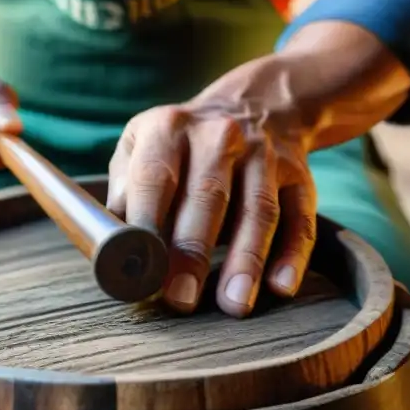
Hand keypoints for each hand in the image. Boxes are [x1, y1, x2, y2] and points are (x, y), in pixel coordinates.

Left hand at [106, 93, 316, 317]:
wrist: (254, 105)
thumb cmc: (181, 146)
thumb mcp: (141, 145)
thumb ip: (123, 190)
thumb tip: (110, 245)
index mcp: (168, 129)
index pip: (155, 177)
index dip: (147, 222)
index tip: (140, 266)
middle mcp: (219, 137)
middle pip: (207, 196)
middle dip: (192, 251)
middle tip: (180, 298)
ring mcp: (263, 155)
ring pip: (258, 210)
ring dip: (246, 259)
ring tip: (233, 304)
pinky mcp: (298, 176)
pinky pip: (300, 218)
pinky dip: (293, 255)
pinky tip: (282, 287)